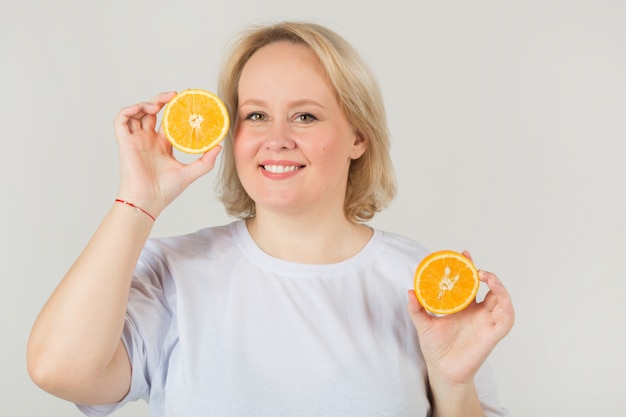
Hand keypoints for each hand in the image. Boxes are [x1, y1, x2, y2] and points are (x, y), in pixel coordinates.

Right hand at [113, 92, 221, 217]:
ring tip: (159, 104)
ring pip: (137, 113)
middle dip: (161, 100)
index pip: (168, 120)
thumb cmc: (166, 191)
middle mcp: (149, 140)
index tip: (186, 99)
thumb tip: (219, 146)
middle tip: (175, 96)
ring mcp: (136, 141)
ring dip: (146, 103)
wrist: (148, 201)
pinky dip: (129, 110)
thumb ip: (205, 161)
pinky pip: (121, 121)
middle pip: (152, 112)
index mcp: (163, 145)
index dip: (175, 108)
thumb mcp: (191, 173)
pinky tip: (142, 109)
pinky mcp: (125, 143)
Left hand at [407, 251, 513, 386]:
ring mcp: (487, 323)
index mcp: (464, 307)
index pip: (471, 282)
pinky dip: (507, 308)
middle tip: (476, 268)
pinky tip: (501, 299)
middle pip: (490, 288)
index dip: (470, 267)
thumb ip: (416, 308)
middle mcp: (478, 312)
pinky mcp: (492, 335)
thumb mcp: (422, 324)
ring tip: (487, 279)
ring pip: (502, 300)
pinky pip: (506, 320)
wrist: (442, 370)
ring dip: (499, 287)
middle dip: (488, 274)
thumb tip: (410, 291)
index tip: (464, 254)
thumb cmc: (435, 347)